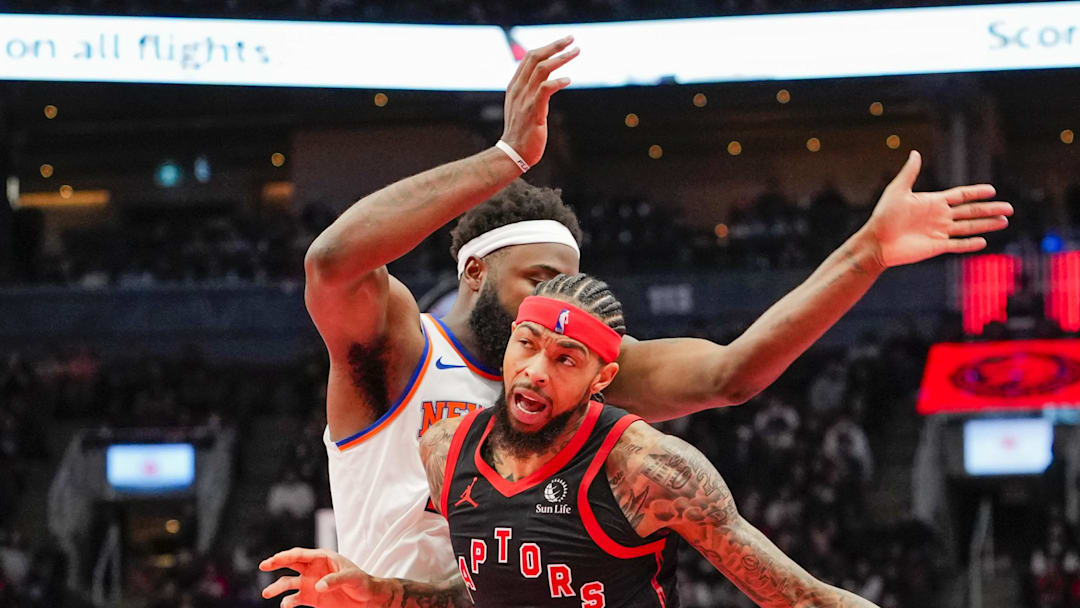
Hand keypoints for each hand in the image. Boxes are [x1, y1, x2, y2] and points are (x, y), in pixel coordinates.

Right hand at [260, 547, 390, 607]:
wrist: (367, 598)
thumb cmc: (361, 581)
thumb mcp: (351, 577)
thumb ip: (335, 580)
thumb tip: (318, 586)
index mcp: (322, 558)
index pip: (301, 554)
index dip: (287, 555)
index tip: (274, 559)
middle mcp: (313, 569)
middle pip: (290, 563)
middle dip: (276, 562)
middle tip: (263, 565)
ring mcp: (310, 583)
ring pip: (288, 583)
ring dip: (277, 587)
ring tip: (266, 593)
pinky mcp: (311, 598)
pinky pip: (294, 599)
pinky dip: (287, 602)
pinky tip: (285, 606)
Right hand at [500, 36, 579, 166]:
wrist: (513, 154)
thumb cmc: (521, 132)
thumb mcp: (521, 107)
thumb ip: (530, 92)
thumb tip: (544, 83)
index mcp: (515, 86)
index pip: (529, 58)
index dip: (547, 47)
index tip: (563, 42)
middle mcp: (519, 89)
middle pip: (535, 57)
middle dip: (555, 45)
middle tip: (572, 39)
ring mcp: (525, 99)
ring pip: (541, 69)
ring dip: (560, 58)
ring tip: (576, 52)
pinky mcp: (533, 111)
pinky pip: (545, 90)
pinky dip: (557, 81)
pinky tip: (568, 79)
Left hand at [862, 150, 1012, 266]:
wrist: (876, 241)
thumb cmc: (883, 216)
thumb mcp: (897, 191)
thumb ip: (910, 173)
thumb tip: (915, 153)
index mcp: (932, 202)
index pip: (960, 195)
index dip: (976, 192)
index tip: (992, 190)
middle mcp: (939, 216)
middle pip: (970, 211)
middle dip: (990, 209)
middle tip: (1009, 209)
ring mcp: (939, 232)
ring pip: (968, 227)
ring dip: (986, 225)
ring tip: (1004, 222)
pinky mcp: (936, 247)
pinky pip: (957, 244)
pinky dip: (970, 243)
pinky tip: (984, 241)